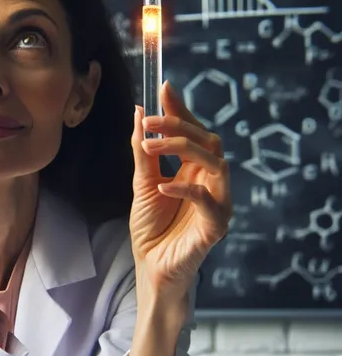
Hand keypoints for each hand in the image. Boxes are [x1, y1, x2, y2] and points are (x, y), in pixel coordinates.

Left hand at [129, 81, 231, 299]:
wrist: (151, 267)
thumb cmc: (151, 229)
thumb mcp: (142, 184)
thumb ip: (142, 152)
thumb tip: (138, 113)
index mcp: (194, 170)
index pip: (194, 131)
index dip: (181, 109)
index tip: (163, 88)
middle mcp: (210, 181)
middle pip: (207, 140)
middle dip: (177, 125)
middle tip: (147, 121)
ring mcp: (217, 202)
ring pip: (216, 162)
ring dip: (184, 148)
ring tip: (152, 147)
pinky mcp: (216, 225)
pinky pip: (210, 200)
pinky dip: (187, 188)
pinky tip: (164, 184)